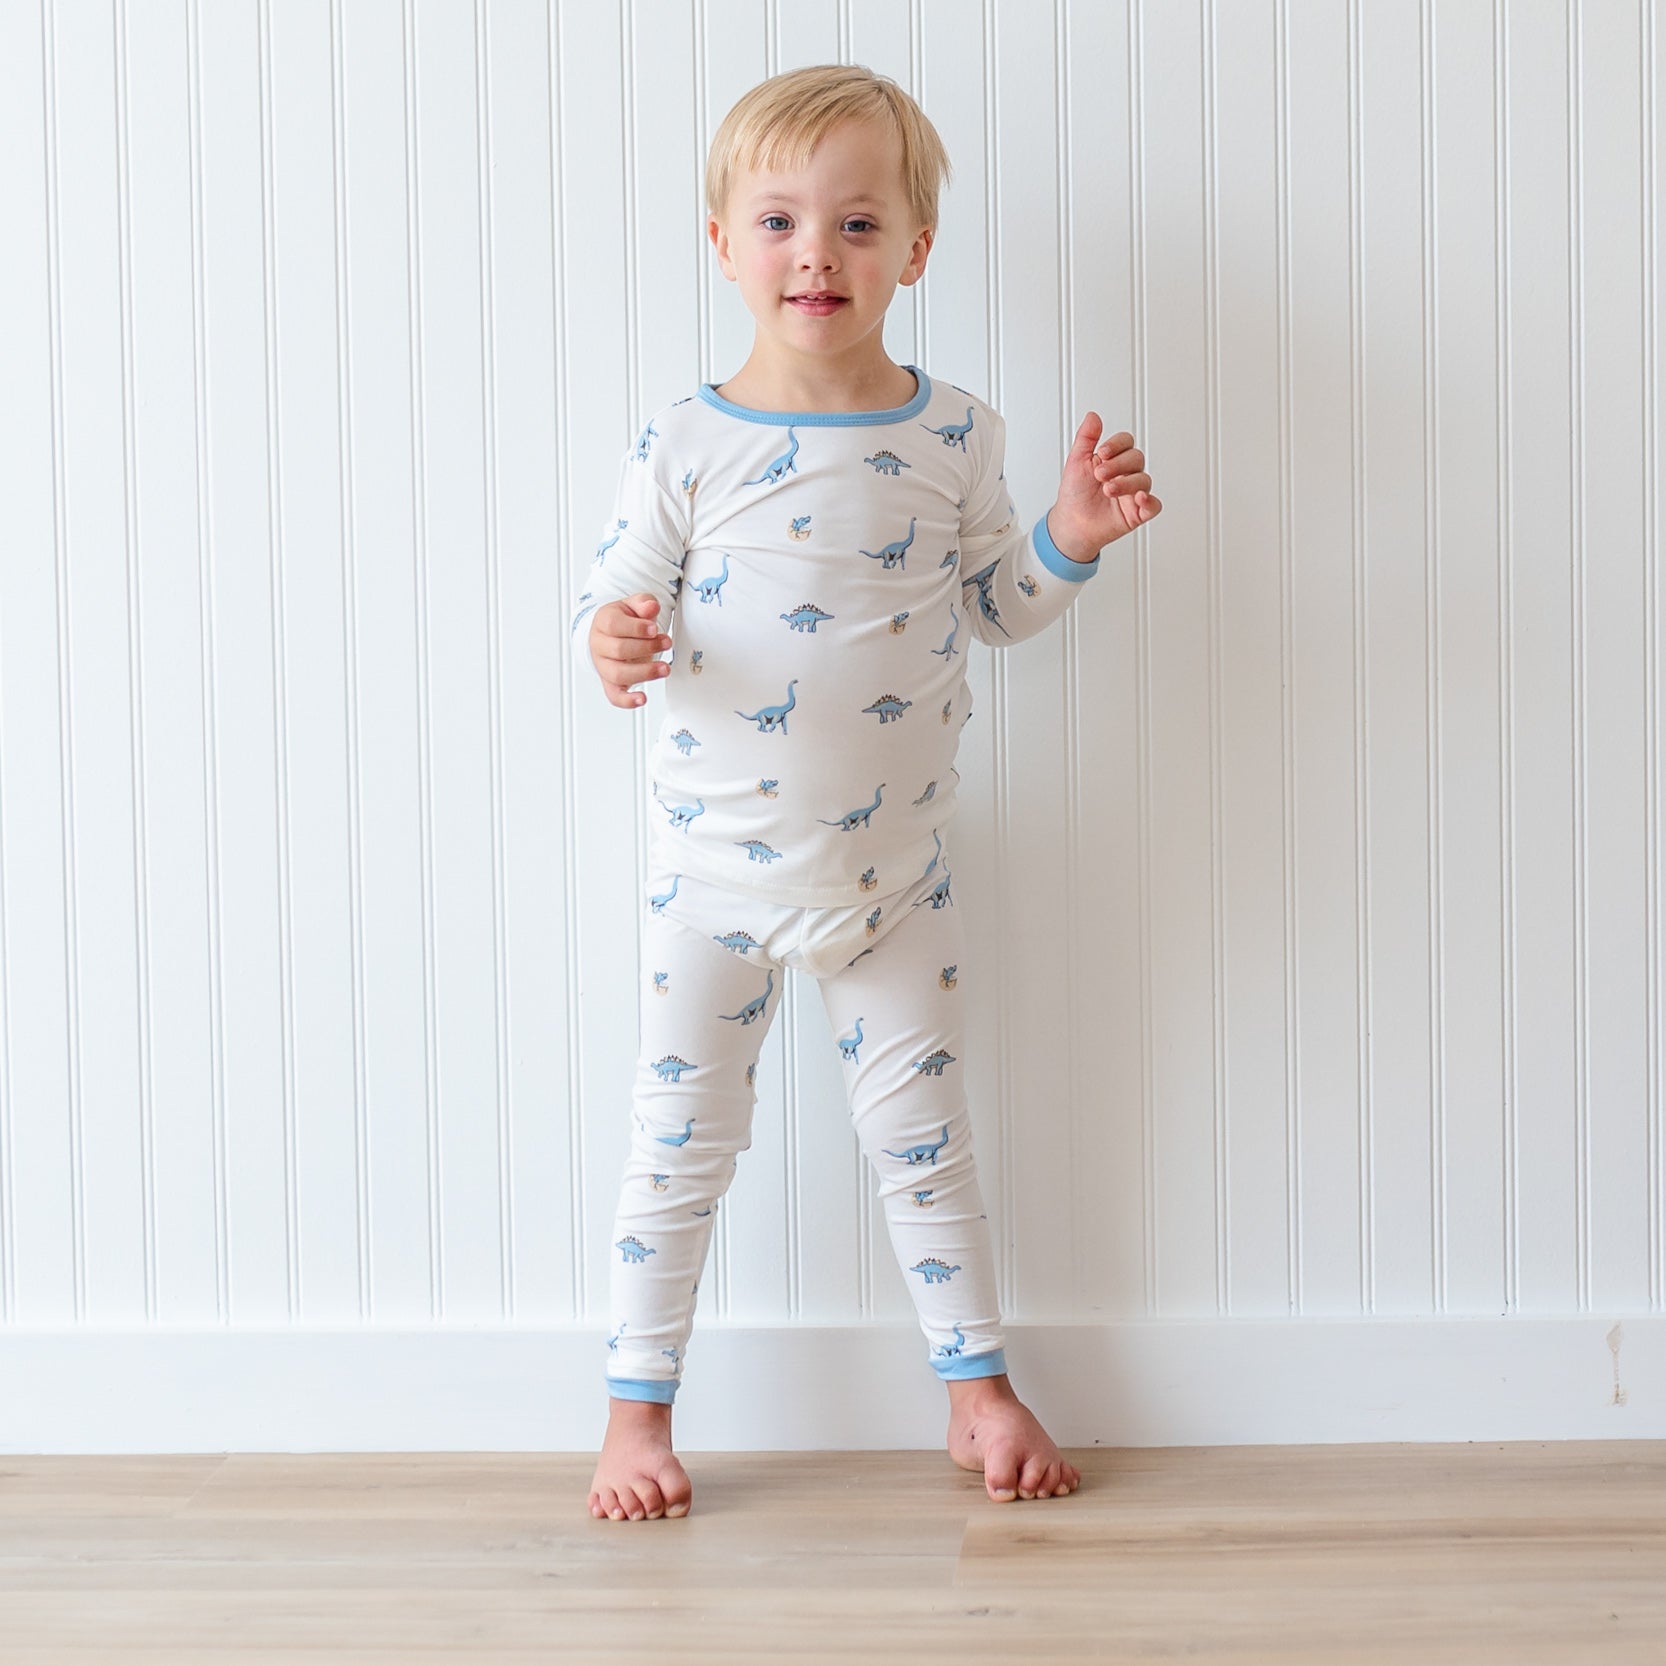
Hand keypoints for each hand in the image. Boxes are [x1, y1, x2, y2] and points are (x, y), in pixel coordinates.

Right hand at [588, 594, 671, 709]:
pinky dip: (627, 701)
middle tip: (666, 643)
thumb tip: (651, 606)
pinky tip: (642, 699)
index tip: (654, 629)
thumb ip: (643, 603)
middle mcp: (599, 645)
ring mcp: (603, 666)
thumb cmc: (625, 619)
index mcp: (602, 622)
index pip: (614, 625)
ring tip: (665, 668)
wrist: (612, 633)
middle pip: (619, 650)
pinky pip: (614, 695)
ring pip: (618, 673)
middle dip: (646, 648)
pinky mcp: (610, 683)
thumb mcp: (634, 605)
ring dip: (644, 672)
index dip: (636, 628)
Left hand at [1047, 411, 1161, 561]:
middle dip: (1119, 465)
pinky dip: (1150, 502)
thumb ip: (1086, 438)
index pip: (1126, 442)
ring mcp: (1133, 493)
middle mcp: (1126, 474)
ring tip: (1108, 490)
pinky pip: (1153, 506)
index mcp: (1113, 459)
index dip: (1117, 445)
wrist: (1070, 522)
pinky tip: (1138, 499)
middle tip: (1100, 475)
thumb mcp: (1077, 461)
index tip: (1102, 453)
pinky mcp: (1137, 513)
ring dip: (1127, 483)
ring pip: (1144, 480)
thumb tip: (1093, 415)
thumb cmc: (1075, 493)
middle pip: (1137, 458)